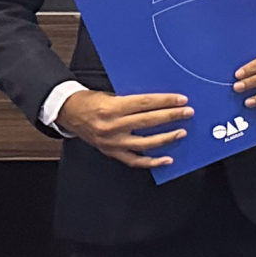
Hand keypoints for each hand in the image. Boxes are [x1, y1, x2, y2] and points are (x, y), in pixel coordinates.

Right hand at [59, 88, 191, 169]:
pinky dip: (152, 162)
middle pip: (148, 121)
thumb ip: (132, 101)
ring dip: (166, 139)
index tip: (181, 100)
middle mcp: (112, 126)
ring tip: (181, 133)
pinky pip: (135, 161)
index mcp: (112, 107)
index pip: (145, 103)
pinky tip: (167, 159)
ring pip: (145, 143)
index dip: (165, 101)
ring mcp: (112, 142)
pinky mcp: (111, 152)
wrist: (68, 113)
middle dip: (171, 116)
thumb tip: (160, 102)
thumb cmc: (90, 101)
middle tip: (187, 113)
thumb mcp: (110, 95)